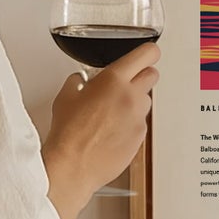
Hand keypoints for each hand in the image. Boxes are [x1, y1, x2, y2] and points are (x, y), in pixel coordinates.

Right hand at [43, 40, 158, 218]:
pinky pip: (141, 122)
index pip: (147, 54)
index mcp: (114, 80)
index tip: (147, 54)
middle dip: (141, 75)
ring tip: (113, 112)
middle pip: (152, 75)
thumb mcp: (66, 97)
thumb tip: (82, 80)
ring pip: (146, 100)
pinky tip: (112, 130)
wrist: (73, 165)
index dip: (148, 52)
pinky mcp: (140, 137)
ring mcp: (138, 118)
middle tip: (126, 83)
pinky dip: (131, 123)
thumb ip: (78, 81)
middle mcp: (131, 96)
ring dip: (135, 101)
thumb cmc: (68, 133)